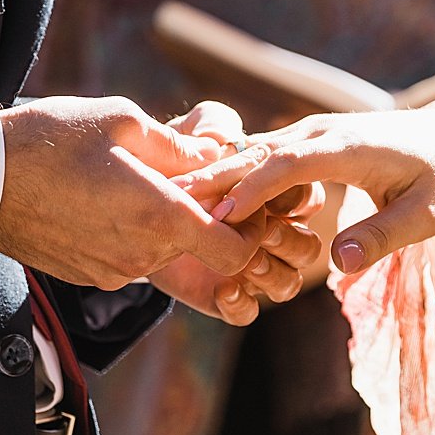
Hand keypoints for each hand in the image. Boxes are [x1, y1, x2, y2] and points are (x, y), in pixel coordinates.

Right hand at [0, 96, 257, 287]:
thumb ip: (181, 147)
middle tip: (182, 178)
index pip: (235, 253)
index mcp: (159, 215)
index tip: (235, 200)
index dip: (246, 230)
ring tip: (133, 184)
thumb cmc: (51, 139)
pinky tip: (103, 202)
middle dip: (201, 218)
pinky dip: (130, 236)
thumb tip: (219, 156)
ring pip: (163, 254)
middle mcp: (141, 255)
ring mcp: (113, 271)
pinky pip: (129, 260)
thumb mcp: (123, 121)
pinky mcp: (88, 276)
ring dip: (162, 226)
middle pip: (199, 250)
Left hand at [154, 100, 324, 323]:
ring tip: (244, 261)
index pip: (307, 199)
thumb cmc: (167, 162)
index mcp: (271, 195)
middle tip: (261, 231)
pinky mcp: (221, 294)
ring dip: (272, 273)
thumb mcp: (184, 134)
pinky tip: (223, 289)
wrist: (126, 203)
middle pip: (307, 248)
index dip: (297, 200)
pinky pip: (247, 312)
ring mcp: (247, 268)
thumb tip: (224, 138)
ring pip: (287, 283)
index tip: (272, 195)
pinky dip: (241, 304)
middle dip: (289, 240)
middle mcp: (267, 233)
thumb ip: (210, 122)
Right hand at [172, 109, 434, 273]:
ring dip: (214, 175)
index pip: (287, 164)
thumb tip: (338, 263)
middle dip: (212, 177)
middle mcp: (324, 132)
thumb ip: (383, 236)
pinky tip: (200, 198)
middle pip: (256, 152)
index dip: (248, 190)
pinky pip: (264, 157)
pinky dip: (233, 175)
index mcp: (350, 146)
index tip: (214, 218)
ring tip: (168, 200)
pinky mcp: (309, 142)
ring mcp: (313, 133)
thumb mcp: (426, 215)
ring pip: (252, 152)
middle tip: (165, 201)